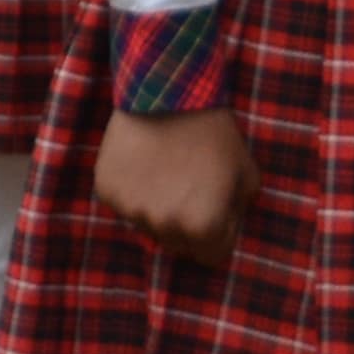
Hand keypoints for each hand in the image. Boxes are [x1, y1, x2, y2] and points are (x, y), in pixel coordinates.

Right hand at [95, 106, 248, 265]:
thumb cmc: (214, 135)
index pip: (210, 256)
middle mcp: (164, 226)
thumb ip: (236, 210)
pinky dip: (132, 191)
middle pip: (176, 244)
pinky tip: (142, 165)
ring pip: (147, 224)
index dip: (217, 236)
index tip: (215, 213)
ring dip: (156, 208)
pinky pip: (123, 203)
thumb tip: (224, 225)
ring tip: (164, 174)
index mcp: (202, 227)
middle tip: (189, 191)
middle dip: (186, 226)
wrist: (169, 96)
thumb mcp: (246, 175)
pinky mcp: (107, 191)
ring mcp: (131, 209)